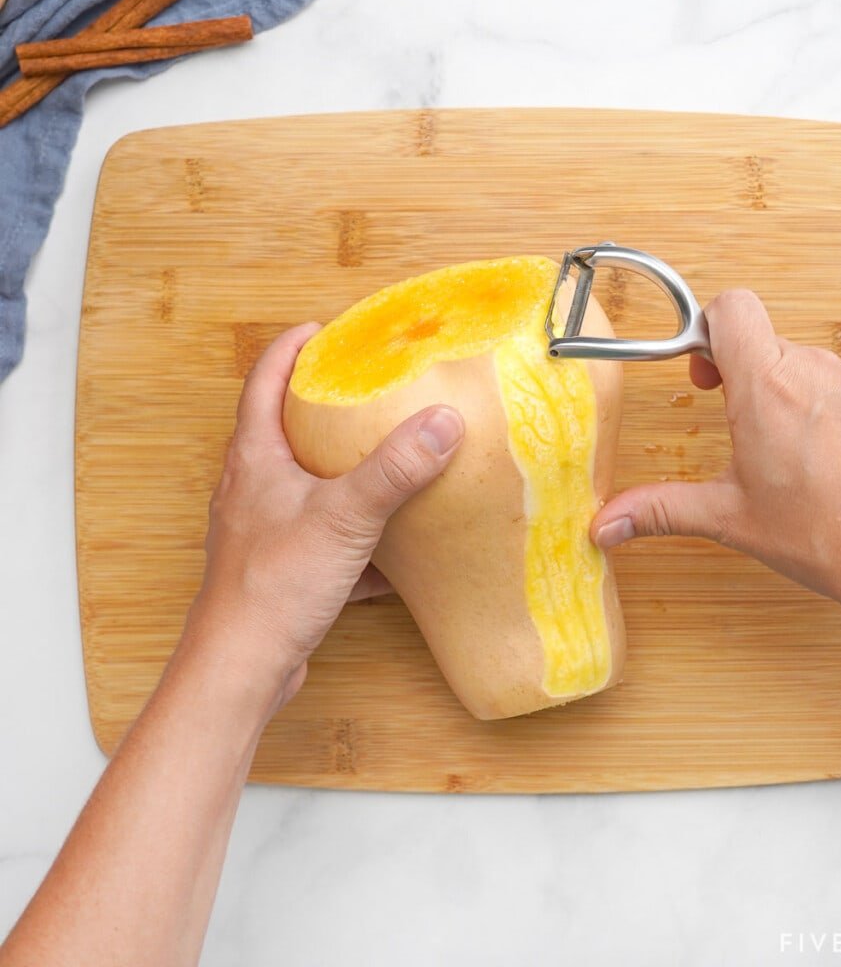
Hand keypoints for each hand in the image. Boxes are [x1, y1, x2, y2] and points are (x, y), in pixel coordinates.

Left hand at [183, 323, 464, 708]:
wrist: (242, 666)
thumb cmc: (274, 586)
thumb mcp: (345, 517)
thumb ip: (395, 469)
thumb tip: (442, 422)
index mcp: (254, 459)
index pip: (264, 382)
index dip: (291, 350)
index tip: (324, 329)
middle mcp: (252, 487)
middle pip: (281, 429)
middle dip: (320, 408)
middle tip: (362, 390)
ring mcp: (265, 529)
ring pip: (304, 485)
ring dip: (339, 471)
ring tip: (382, 460)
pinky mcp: (282, 568)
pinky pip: (324, 538)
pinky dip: (356, 538)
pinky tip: (392, 554)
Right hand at [591, 290, 840, 620]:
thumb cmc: (826, 536)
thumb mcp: (729, 518)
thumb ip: (660, 510)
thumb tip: (605, 525)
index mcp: (766, 388)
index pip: (732, 308)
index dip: (706, 327)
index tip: (702, 372)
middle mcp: (814, 371)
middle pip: (763, 340)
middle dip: (738, 371)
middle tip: (732, 421)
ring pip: (801, 363)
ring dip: (780, 391)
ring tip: (780, 451)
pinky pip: (838, 384)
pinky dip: (819, 408)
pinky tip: (822, 460)